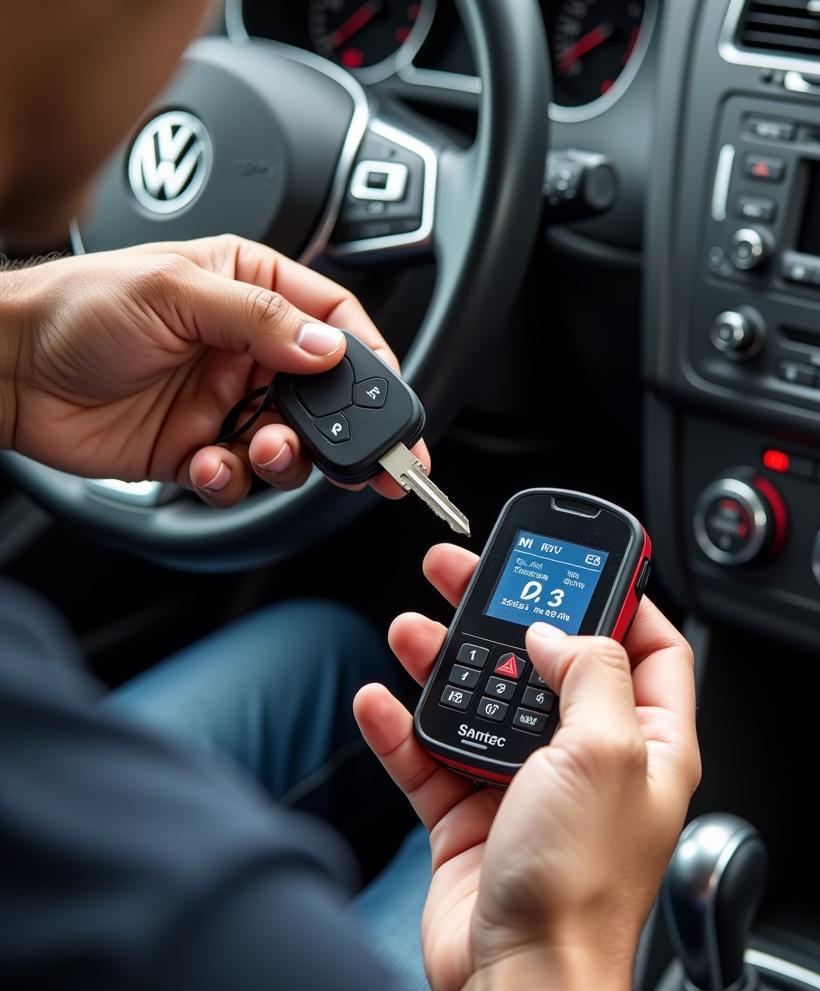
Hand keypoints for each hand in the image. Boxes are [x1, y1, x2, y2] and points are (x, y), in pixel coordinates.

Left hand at [0, 234, 428, 505]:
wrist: (6, 372)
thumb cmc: (73, 308)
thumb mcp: (172, 292)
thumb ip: (258, 318)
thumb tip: (326, 347)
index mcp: (251, 290)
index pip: (335, 319)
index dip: (370, 358)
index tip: (390, 398)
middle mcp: (247, 348)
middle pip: (326, 393)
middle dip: (346, 430)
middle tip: (368, 461)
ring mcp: (226, 401)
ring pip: (291, 442)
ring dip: (286, 457)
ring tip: (262, 450)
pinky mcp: (201, 448)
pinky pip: (241, 476)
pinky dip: (232, 480)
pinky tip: (205, 464)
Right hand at [354, 545, 699, 990]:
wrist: (521, 980)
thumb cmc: (581, 885)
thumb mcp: (608, 750)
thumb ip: (589, 672)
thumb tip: (555, 633)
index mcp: (646, 740)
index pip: (648, 647)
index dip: (620, 599)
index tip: (580, 564)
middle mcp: (588, 757)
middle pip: (547, 661)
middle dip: (506, 614)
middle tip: (467, 574)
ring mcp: (525, 785)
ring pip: (483, 699)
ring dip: (444, 661)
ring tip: (412, 627)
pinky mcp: (470, 814)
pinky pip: (430, 755)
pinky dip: (401, 727)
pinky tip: (379, 702)